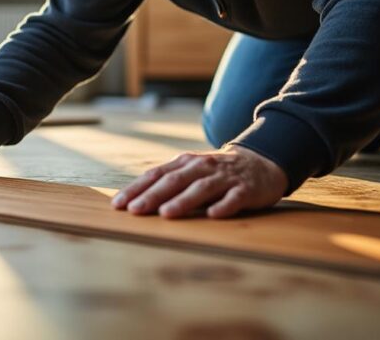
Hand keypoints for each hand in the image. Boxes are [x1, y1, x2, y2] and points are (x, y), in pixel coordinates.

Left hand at [111, 144, 286, 218]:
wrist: (261, 163)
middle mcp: (202, 167)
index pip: (156, 175)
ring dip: (183, 201)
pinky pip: (234, 198)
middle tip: (135, 210)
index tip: (118, 205)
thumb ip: (168, 184)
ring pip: (201, 188)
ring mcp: (224, 177)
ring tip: (166, 214)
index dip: (136, 189)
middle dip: (152, 196)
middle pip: (174, 181)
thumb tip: (134, 202)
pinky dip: (223, 206)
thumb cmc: (216, 173)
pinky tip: (213, 215)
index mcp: (185, 163)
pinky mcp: (245, 189)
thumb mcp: (191, 172)